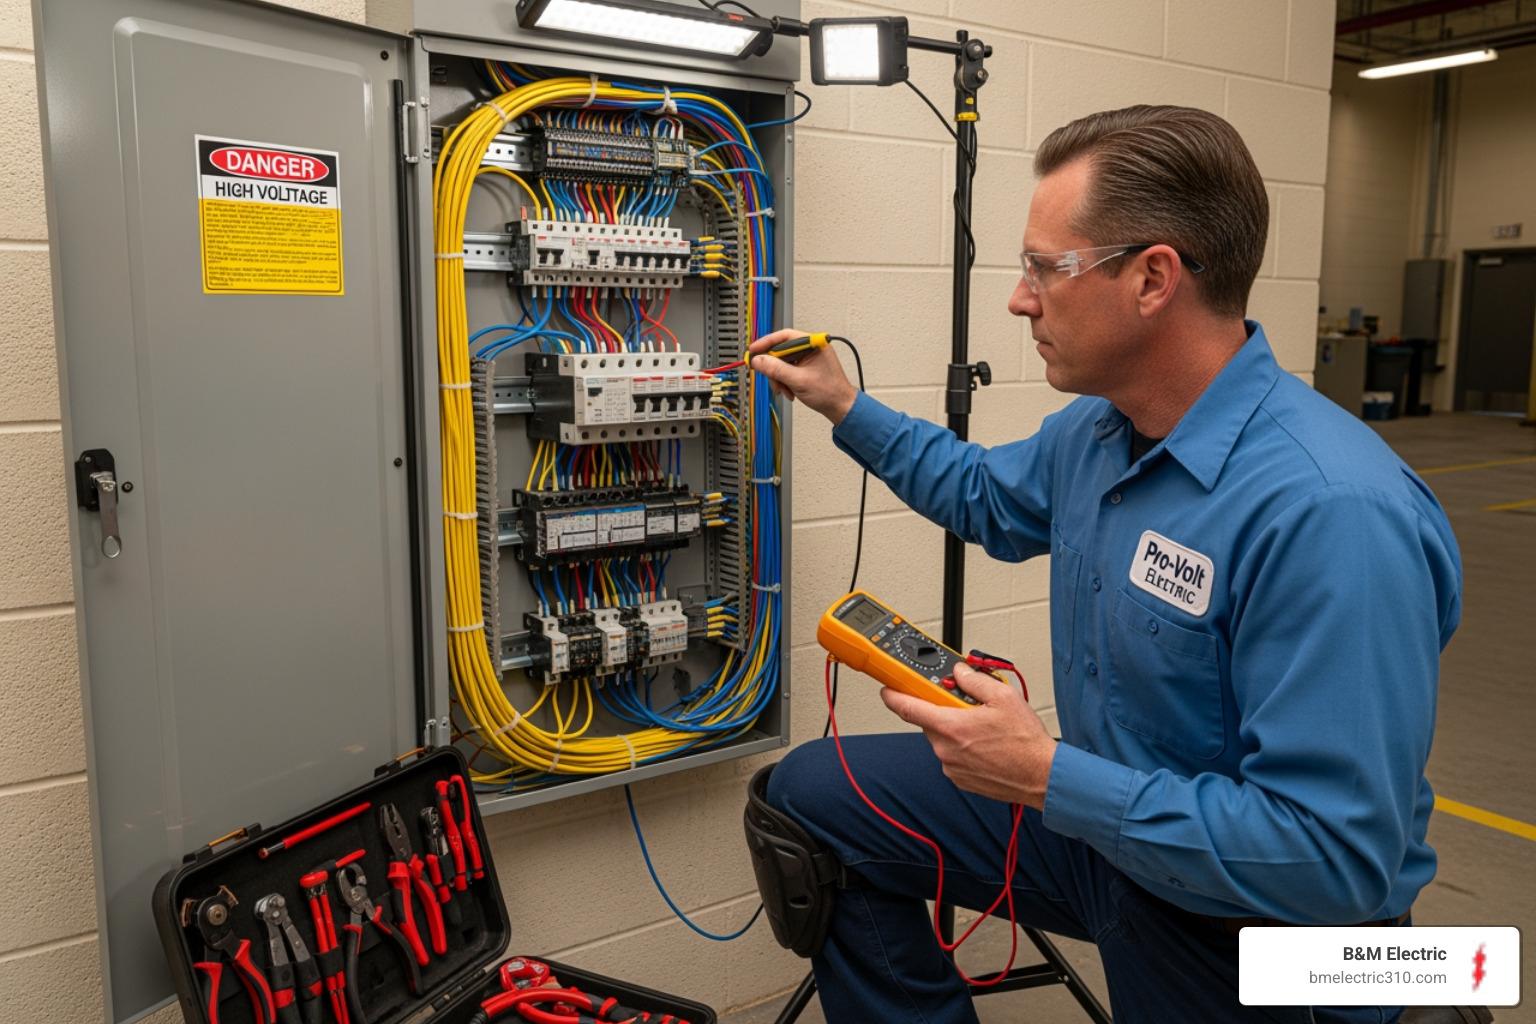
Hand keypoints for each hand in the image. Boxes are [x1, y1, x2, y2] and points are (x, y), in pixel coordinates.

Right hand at [748, 329, 857, 424]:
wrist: (840, 407)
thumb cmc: (829, 392)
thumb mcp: (798, 380)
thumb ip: (776, 369)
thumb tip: (758, 360)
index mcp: (813, 344)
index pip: (784, 336)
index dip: (766, 343)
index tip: (753, 350)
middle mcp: (810, 348)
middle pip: (781, 351)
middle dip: (774, 368)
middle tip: (770, 379)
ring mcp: (808, 358)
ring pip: (782, 363)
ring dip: (779, 378)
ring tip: (784, 390)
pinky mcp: (806, 368)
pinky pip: (788, 370)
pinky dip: (785, 381)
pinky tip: (789, 391)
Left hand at [880, 662, 1057, 809]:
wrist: (1041, 776)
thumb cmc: (1025, 743)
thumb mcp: (1004, 697)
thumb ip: (975, 680)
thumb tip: (959, 673)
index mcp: (950, 726)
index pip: (907, 708)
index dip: (893, 694)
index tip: (888, 687)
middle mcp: (945, 749)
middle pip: (929, 720)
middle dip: (943, 709)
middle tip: (966, 704)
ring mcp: (951, 766)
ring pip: (942, 738)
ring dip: (955, 729)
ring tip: (985, 728)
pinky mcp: (960, 779)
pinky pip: (952, 755)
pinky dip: (963, 746)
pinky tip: (986, 744)